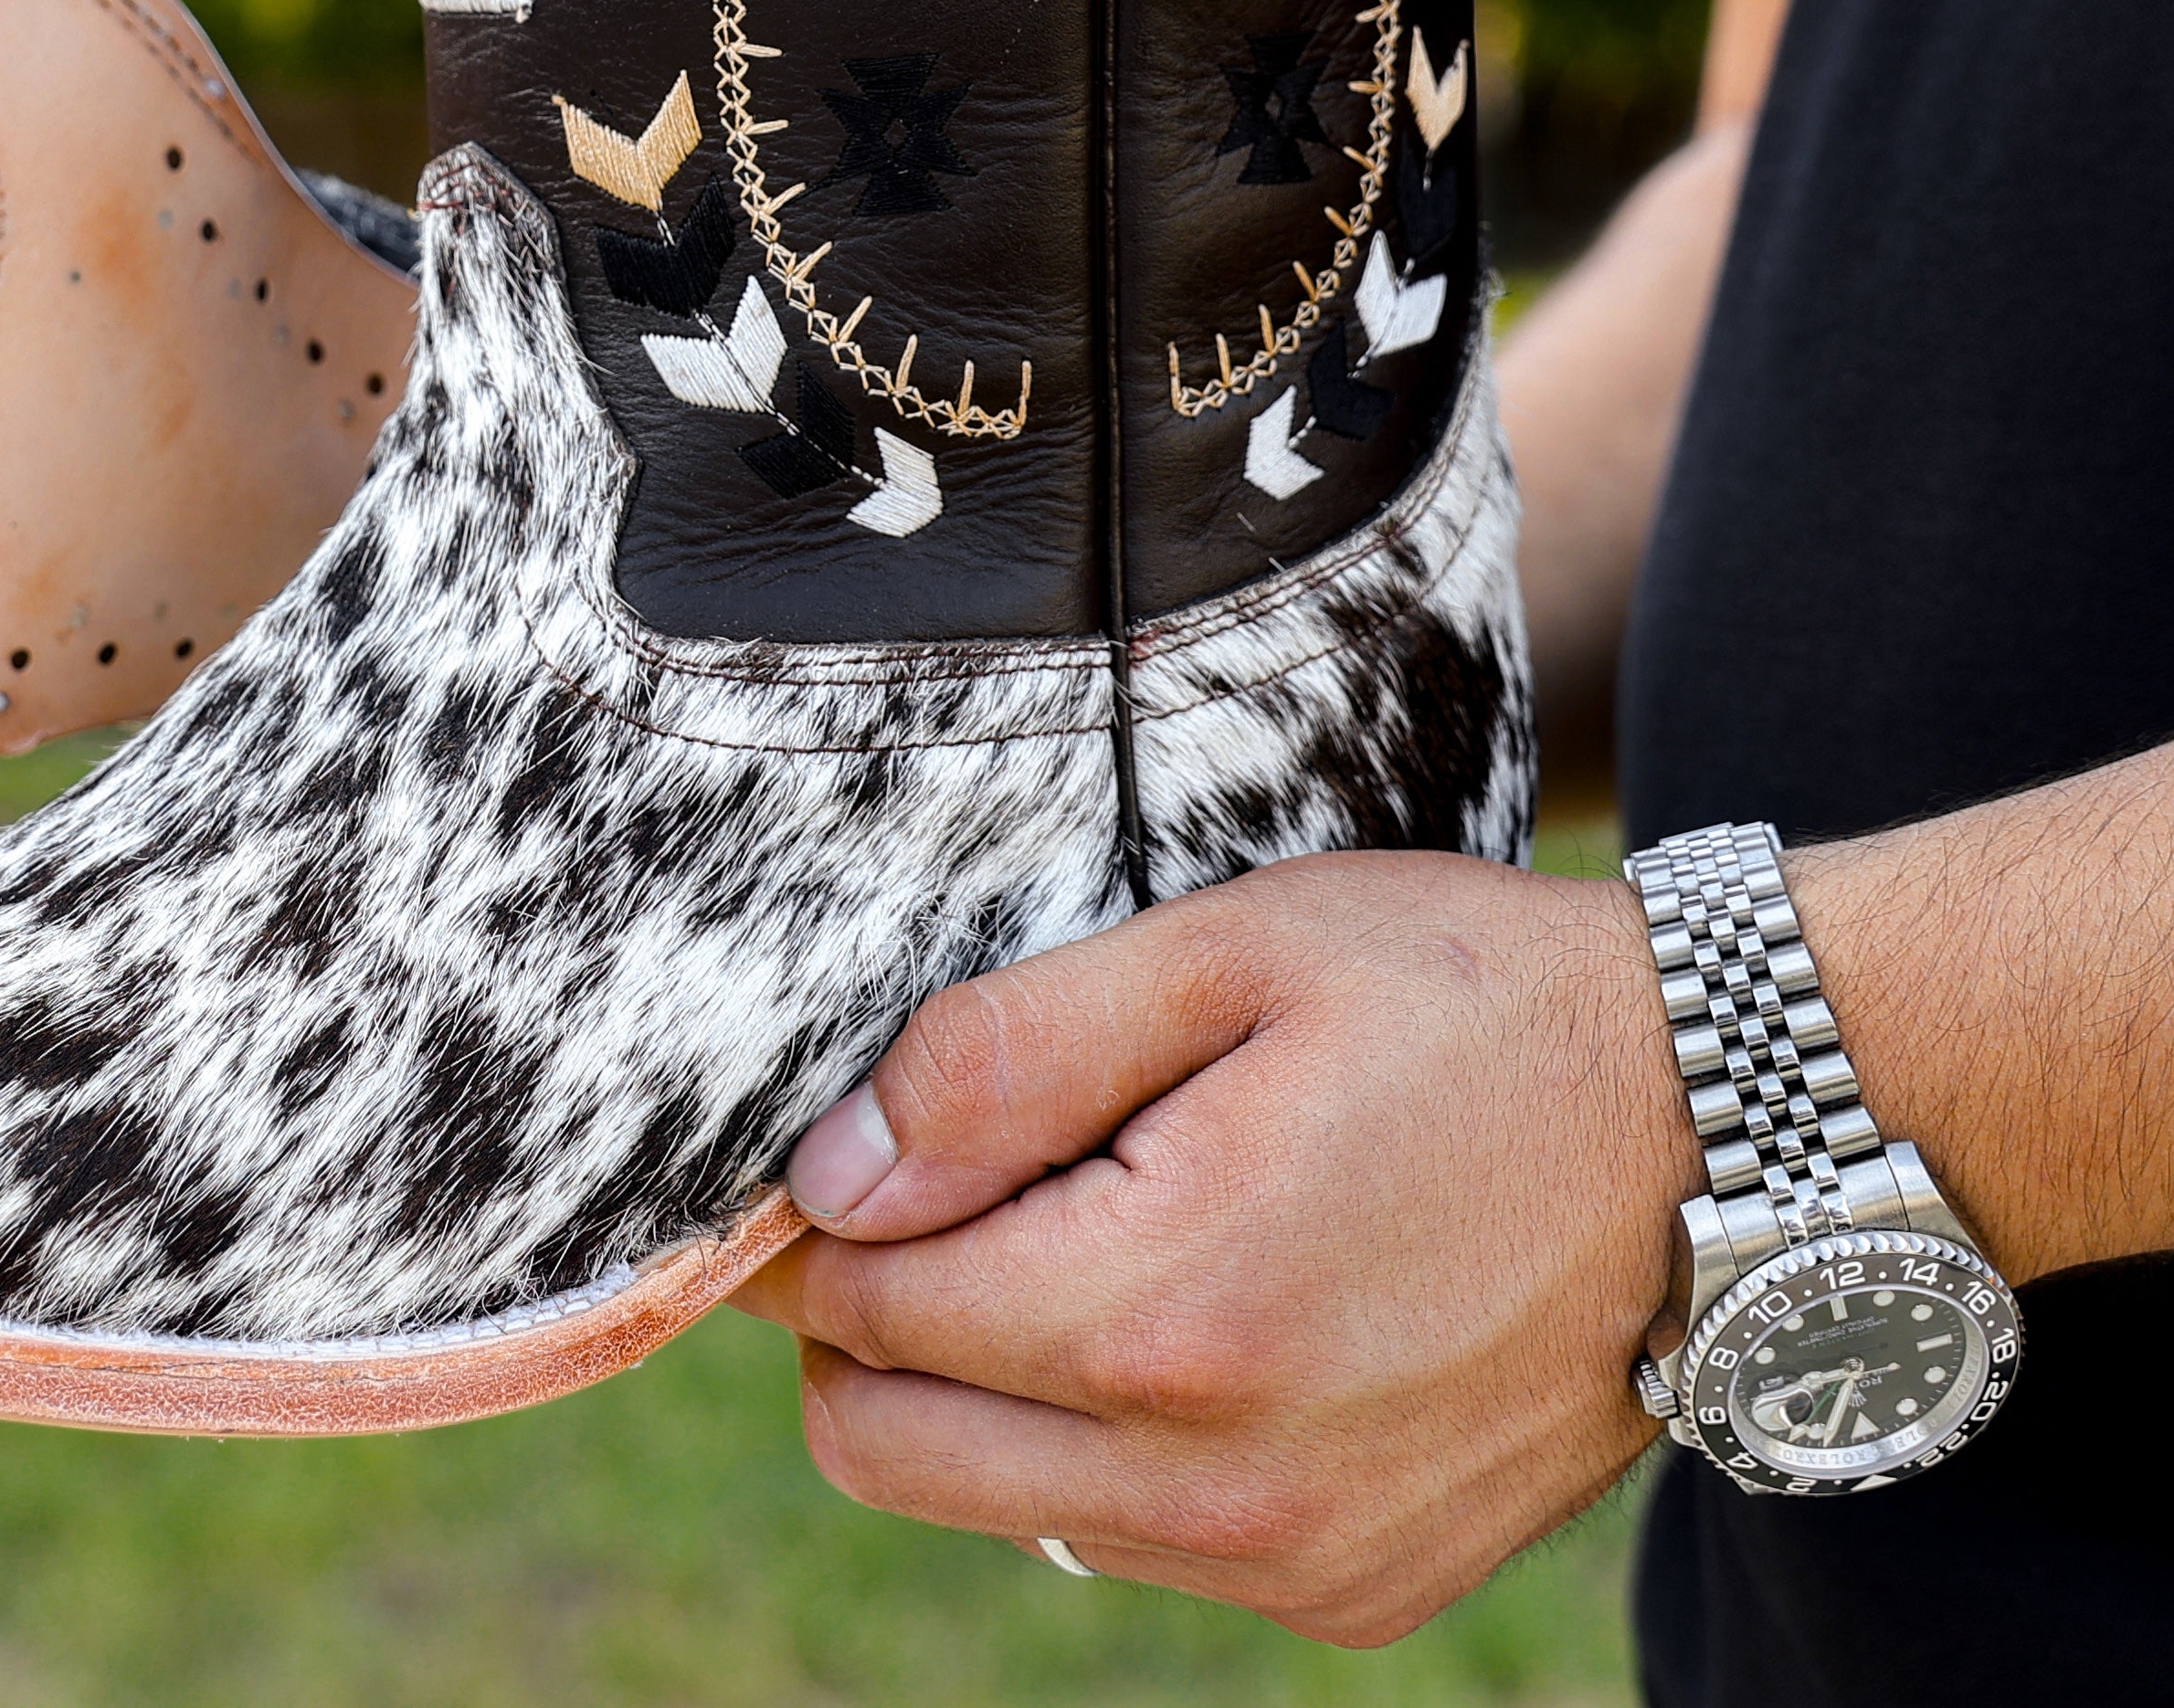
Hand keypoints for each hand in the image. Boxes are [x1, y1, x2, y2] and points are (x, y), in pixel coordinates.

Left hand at [735, 851, 1702, 1646]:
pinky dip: (1102, 1439)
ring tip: (1098, 1219)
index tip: (845, 1133)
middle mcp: (1228, 1484)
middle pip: (886, 1449)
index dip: (816, 1214)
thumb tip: (832, 1171)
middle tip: (945, 1178)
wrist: (1727, 1130)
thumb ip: (1002, 1061)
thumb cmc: (1470, 1003)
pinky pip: (1129, 1539)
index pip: (860, 1311)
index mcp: (1175, 1314)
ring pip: (996, 1506)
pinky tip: (1190, 1299)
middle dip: (867, 1317)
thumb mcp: (1224, 954)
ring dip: (985, 1381)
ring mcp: (1300, 1561)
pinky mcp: (1357, 1590)